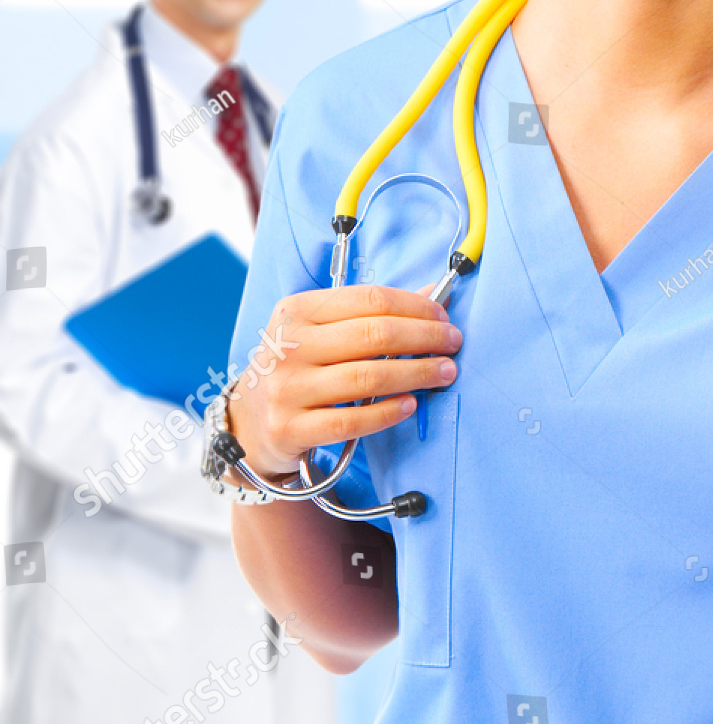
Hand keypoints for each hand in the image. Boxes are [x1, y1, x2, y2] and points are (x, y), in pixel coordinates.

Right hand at [228, 286, 461, 480]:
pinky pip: (351, 421)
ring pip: (366, 377)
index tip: (444, 318)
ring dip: (416, 373)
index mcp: (297, 311)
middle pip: (373, 334)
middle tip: (453, 345)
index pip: (369, 299)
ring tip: (444, 373)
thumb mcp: (321, 331)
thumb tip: (433, 294)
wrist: (249, 422)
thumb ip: (371, 313)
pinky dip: (387, 412)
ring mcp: (286, 389)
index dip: (414, 307)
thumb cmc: (298, 368)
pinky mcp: (290, 429)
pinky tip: (411, 404)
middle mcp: (288, 346)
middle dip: (424, 338)